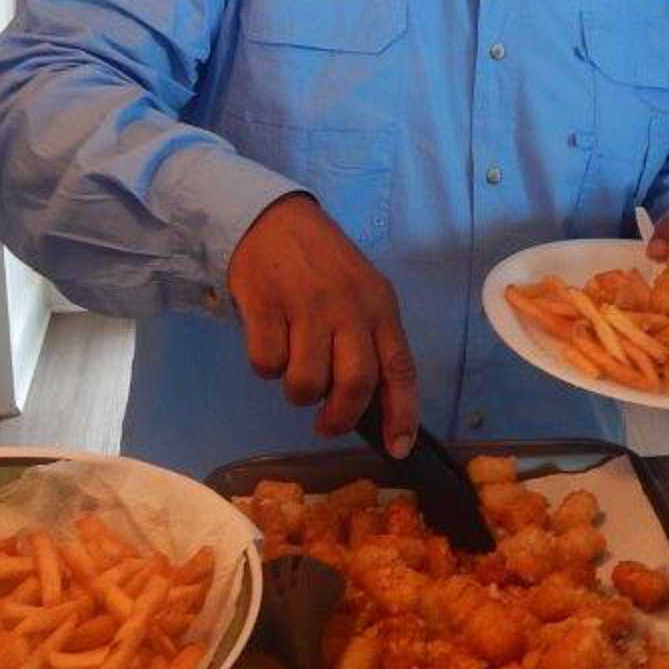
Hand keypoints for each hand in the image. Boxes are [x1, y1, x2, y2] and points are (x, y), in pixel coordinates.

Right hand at [227, 194, 418, 453]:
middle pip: (355, 385)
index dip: (402, 415)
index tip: (397, 449)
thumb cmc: (323, 266)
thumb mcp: (361, 295)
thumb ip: (369, 342)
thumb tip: (371, 407)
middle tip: (326, 423)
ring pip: (306, 383)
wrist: (274, 218)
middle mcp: (349, 308)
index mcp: (380, 307)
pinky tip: (270, 341)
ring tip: (294, 370)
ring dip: (298, 392)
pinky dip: (265, 366)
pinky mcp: (265, 304)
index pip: (400, 369)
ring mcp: (307, 306)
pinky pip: (266, 364)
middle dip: (339, 418)